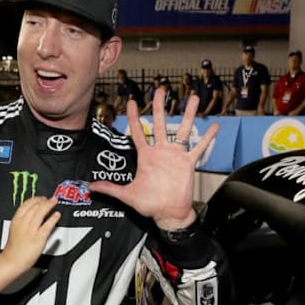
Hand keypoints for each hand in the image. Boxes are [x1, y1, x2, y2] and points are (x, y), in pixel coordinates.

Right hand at [2, 197, 59, 266]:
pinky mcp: (39, 238)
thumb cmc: (13, 248)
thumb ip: (22, 220)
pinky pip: (47, 225)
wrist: (12, 261)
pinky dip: (53, 218)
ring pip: (41, 213)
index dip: (36, 199)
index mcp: (16, 220)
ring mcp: (31, 230)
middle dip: (43, 201)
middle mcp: (23, 223)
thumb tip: (31, 213)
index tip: (41, 198)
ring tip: (54, 202)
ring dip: (49, 205)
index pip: (27, 204)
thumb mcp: (14, 229)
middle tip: (50, 199)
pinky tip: (57, 215)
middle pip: (35, 207)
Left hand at [89, 89, 219, 230]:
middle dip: (159, 106)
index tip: (132, 102)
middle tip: (160, 90)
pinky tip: (213, 125)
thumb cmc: (150, 205)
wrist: (168, 214)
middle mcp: (161, 152)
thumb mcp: (127, 195)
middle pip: (159, 123)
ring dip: (187, 114)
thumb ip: (110, 189)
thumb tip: (91, 186)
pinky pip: (198, 147)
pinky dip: (207, 137)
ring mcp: (176, 156)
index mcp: (146, 156)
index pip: (138, 132)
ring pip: (182, 130)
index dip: (134, 117)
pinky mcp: (188, 163)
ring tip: (192, 98)